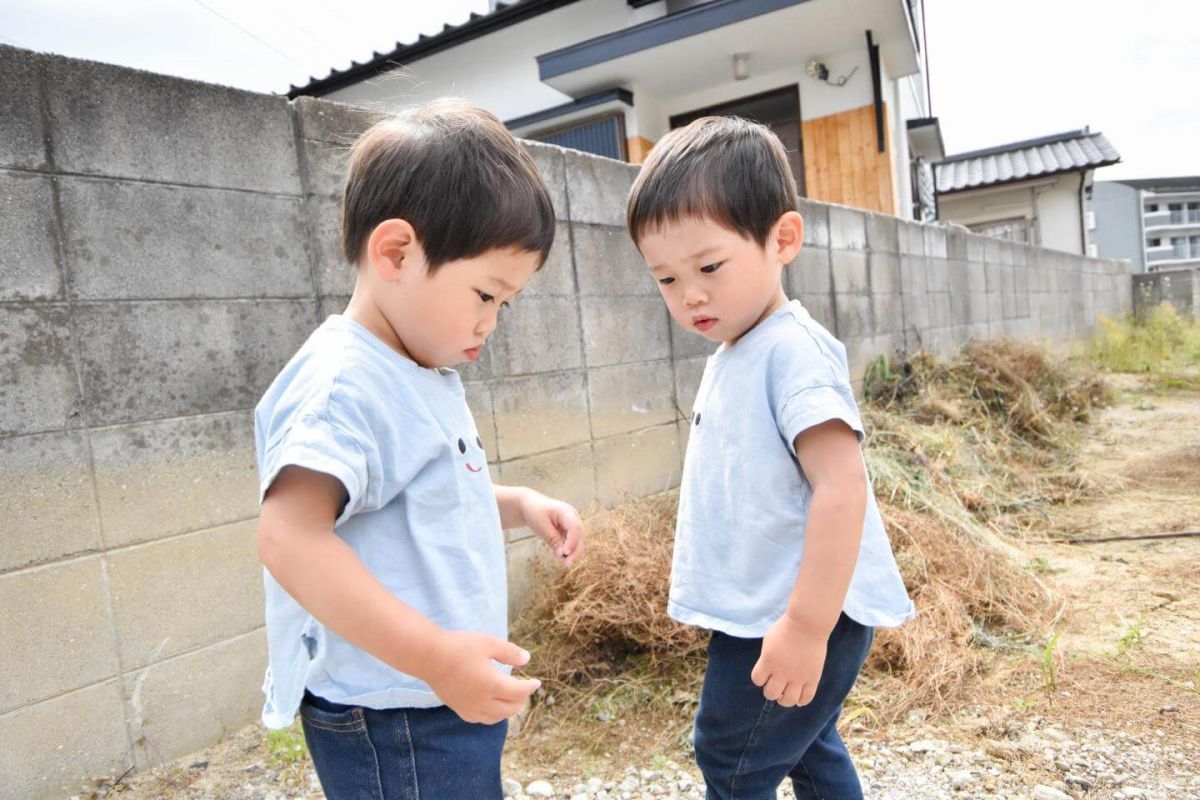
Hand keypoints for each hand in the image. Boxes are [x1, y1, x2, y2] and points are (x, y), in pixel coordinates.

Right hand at [422, 630, 541, 723]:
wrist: (429, 657)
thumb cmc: (459, 647)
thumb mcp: (488, 643)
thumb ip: (509, 653)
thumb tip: (527, 659)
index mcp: (492, 685)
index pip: (519, 692)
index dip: (530, 687)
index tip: (536, 682)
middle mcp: (482, 701)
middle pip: (509, 709)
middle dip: (521, 700)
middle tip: (524, 689)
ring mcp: (469, 707)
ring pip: (496, 718)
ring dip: (507, 710)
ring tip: (511, 699)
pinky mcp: (459, 708)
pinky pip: (480, 719)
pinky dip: (492, 715)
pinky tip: (491, 706)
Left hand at [520, 491, 584, 566]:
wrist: (530, 505)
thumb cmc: (534, 512)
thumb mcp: (541, 525)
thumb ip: (553, 539)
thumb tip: (563, 554)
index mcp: (566, 511)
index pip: (575, 527)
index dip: (572, 541)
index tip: (565, 553)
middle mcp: (573, 517)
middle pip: (580, 536)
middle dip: (575, 551)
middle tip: (567, 564)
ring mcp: (572, 524)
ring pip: (578, 541)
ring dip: (574, 552)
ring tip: (566, 563)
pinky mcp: (569, 530)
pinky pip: (572, 542)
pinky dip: (569, 550)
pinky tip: (563, 558)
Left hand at [750, 613, 827, 707]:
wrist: (808, 623)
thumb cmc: (786, 628)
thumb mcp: (769, 640)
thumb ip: (766, 658)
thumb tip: (767, 674)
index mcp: (768, 661)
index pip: (757, 680)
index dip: (760, 678)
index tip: (765, 673)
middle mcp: (782, 672)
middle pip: (771, 694)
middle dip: (771, 690)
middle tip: (776, 685)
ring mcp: (798, 676)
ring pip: (788, 701)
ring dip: (785, 699)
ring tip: (786, 693)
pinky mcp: (813, 678)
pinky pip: (806, 698)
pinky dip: (801, 701)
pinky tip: (799, 697)